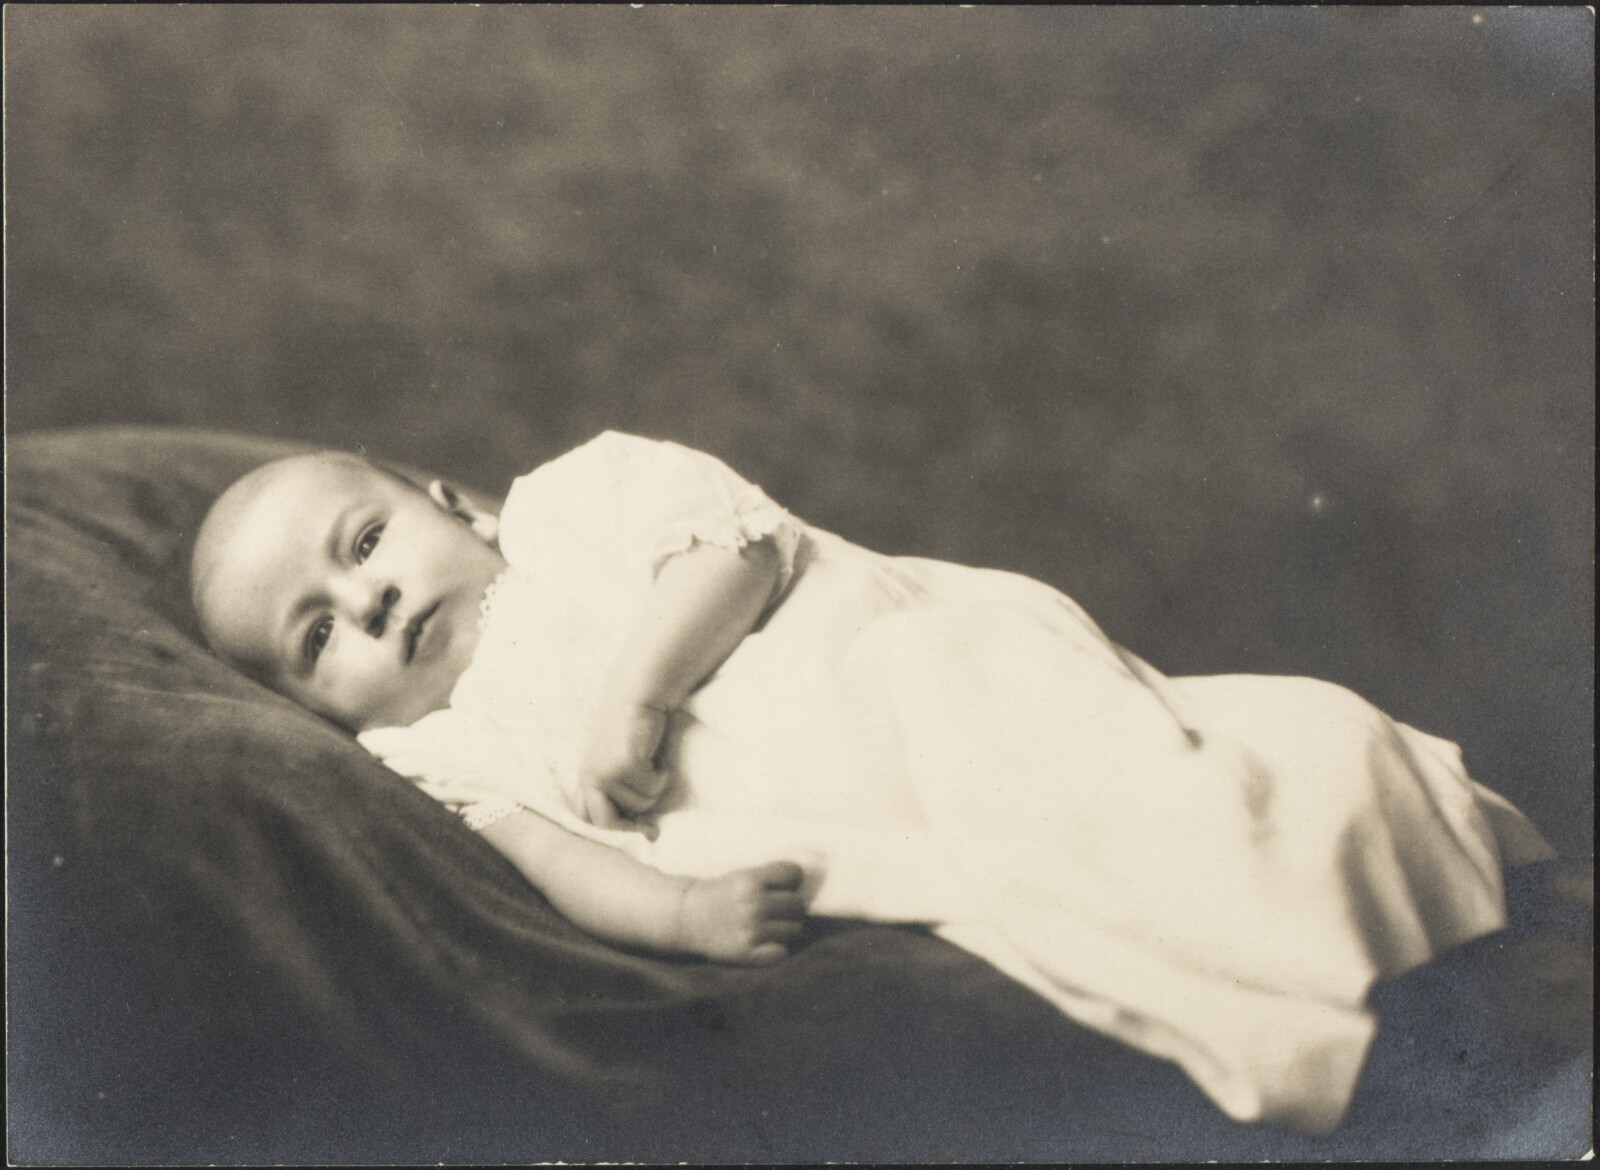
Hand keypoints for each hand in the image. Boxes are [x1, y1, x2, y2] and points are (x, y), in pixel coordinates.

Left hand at [579, 700, 670, 830]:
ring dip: (655, 787)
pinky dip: (662, 774)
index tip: (636, 832)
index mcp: (586, 776)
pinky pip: (653, 787)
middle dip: (630, 828)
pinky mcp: (625, 765)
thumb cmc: (633, 726)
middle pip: (605, 824)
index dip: (610, 830)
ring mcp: (606, 773)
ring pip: (641, 803)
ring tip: (653, 762)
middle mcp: (591, 777)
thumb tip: (642, 828)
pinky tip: (656, 754)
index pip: (587, 818)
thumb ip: (618, 788)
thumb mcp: (616, 759)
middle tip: (652, 831)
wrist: (636, 694)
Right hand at [677, 861, 807, 964]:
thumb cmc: (721, 895)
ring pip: (794, 929)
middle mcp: (753, 905)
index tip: (784, 885)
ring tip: (771, 926)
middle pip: (797, 904)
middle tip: (778, 909)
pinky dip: (777, 948)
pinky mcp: (748, 954)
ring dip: (786, 928)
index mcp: (750, 880)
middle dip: (790, 906)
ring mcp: (751, 931)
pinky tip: (765, 942)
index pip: (793, 873)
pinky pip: (782, 952)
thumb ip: (770, 878)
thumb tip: (811, 879)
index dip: (791, 880)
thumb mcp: (741, 877)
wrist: (687, 920)